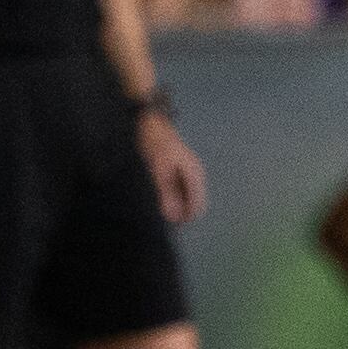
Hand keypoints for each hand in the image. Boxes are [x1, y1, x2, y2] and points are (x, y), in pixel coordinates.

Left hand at [141, 110, 208, 224]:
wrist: (150, 122)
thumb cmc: (155, 145)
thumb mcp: (158, 171)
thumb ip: (166, 194)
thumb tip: (173, 217)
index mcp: (194, 175)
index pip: (198, 206)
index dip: (184, 219)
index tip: (169, 226)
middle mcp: (195, 174)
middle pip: (193, 203)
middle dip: (179, 212)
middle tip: (160, 217)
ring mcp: (189, 171)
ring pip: (186, 197)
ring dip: (174, 204)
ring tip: (156, 206)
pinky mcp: (180, 170)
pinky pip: (180, 190)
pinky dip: (171, 197)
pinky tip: (157, 196)